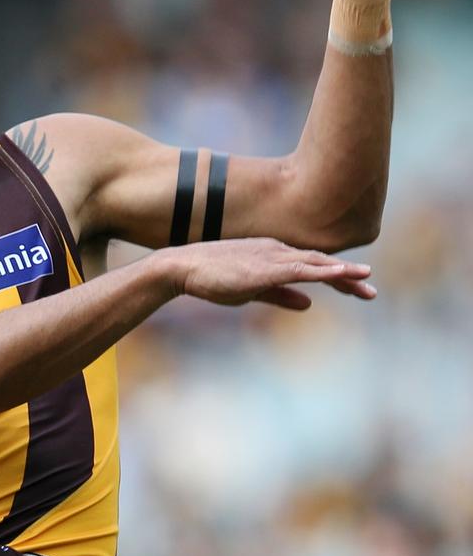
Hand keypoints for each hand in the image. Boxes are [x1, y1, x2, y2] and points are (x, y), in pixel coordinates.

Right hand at [158, 238, 375, 309]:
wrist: (183, 268)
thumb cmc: (211, 279)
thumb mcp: (251, 291)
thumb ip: (281, 296)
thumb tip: (310, 304)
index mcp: (274, 255)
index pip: (312, 265)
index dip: (337, 277)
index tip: (358, 288)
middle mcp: (278, 251)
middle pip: (321, 263)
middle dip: (348, 278)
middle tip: (371, 292)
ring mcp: (273, 256)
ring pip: (316, 264)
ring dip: (344, 273)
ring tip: (367, 280)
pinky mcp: (266, 267)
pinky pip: (302, 268)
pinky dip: (325, 270)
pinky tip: (343, 273)